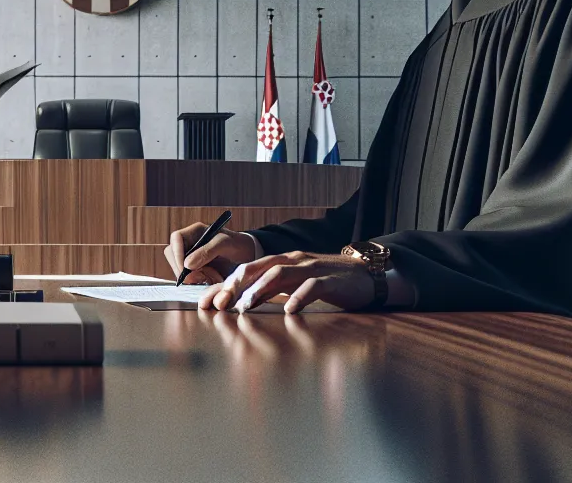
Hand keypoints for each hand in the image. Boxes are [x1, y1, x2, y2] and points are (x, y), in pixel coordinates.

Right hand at [165, 222, 259, 283]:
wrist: (248, 256)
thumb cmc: (238, 244)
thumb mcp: (225, 244)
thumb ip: (207, 252)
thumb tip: (187, 264)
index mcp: (195, 232)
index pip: (176, 239)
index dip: (177, 254)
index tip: (185, 269)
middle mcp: (190, 243)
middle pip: (173, 255)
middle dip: (183, 269)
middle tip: (200, 277)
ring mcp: (192, 257)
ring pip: (180, 269)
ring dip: (193, 277)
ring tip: (212, 276)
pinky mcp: (196, 269)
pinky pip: (190, 277)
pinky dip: (199, 281)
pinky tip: (212, 278)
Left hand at [200, 251, 376, 313]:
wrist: (365, 275)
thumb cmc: (326, 282)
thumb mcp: (294, 287)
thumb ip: (271, 294)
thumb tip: (241, 306)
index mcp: (281, 262)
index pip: (247, 270)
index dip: (225, 285)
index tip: (205, 303)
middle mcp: (293, 261)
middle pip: (258, 267)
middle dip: (235, 285)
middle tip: (218, 304)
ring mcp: (312, 268)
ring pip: (281, 273)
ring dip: (261, 289)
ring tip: (246, 307)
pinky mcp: (332, 280)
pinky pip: (313, 285)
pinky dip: (300, 296)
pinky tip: (291, 309)